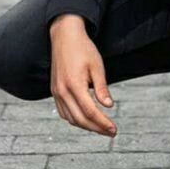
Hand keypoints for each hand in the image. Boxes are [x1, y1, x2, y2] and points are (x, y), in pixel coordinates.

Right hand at [49, 14, 116, 136]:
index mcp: (74, 84)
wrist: (64, 36)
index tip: (114, 129)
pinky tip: (86, 119)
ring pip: (70, 118)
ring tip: (101, 127)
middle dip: (97, 128)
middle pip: (80, 119)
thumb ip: (102, 87)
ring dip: (86, 126)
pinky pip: (63, 112)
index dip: (103, 123)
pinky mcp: (54, 91)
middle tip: (111, 132)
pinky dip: (75, 119)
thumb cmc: (83, 48)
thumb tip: (109, 106)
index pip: (90, 111)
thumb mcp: (97, 66)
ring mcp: (56, 92)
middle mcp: (62, 91)